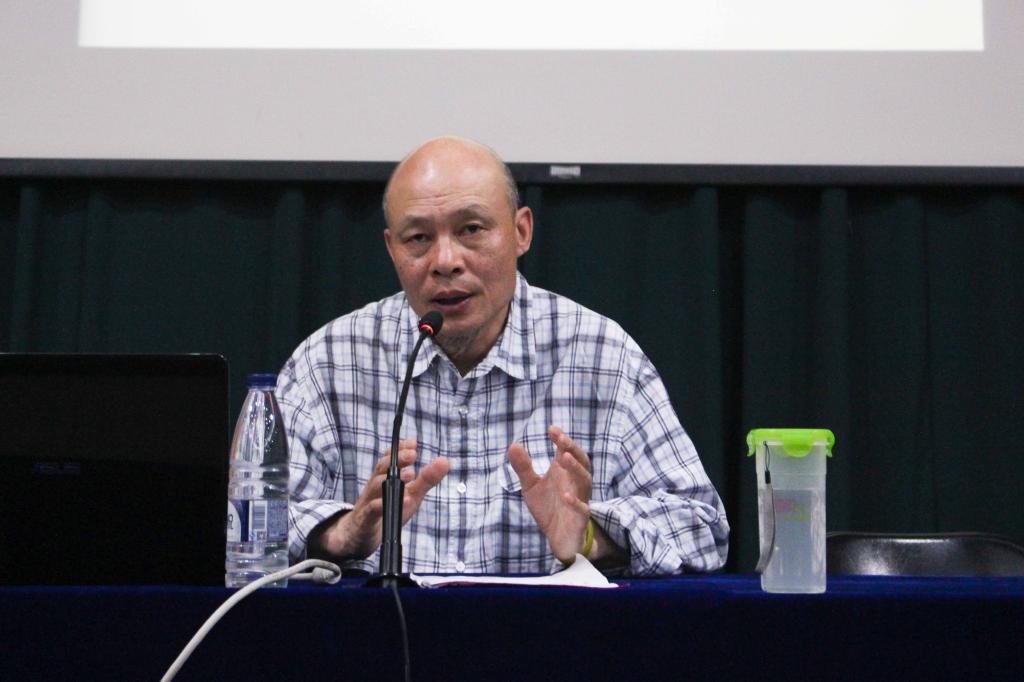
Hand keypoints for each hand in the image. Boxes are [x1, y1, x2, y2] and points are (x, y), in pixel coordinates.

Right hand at [316, 440, 448, 560]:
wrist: (360, 536)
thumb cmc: (387, 511)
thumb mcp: (411, 495)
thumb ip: (426, 479)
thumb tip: (445, 461)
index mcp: (384, 478)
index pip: (389, 459)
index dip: (400, 449)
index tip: (413, 443)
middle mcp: (375, 486)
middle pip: (381, 468)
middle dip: (397, 459)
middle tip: (413, 454)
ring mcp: (368, 502)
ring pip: (375, 486)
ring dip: (391, 479)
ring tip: (409, 475)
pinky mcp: (365, 519)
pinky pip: (372, 510)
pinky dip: (383, 504)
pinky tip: (400, 501)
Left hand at [507, 425, 591, 563]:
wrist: (558, 538)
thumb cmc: (548, 507)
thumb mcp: (531, 486)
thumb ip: (523, 467)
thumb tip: (513, 445)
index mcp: (564, 472)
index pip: (566, 450)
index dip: (562, 439)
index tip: (551, 429)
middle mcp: (575, 482)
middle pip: (581, 461)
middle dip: (572, 448)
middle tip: (561, 439)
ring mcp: (580, 498)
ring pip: (584, 480)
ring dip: (576, 468)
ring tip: (564, 457)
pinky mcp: (580, 518)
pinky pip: (583, 508)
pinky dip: (576, 502)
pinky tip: (565, 496)